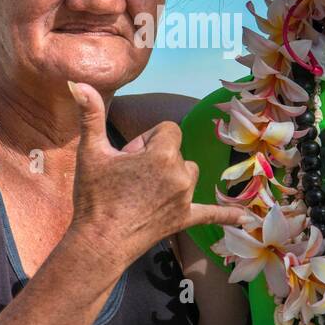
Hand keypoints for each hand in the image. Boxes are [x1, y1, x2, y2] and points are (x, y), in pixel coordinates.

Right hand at [65, 81, 249, 273]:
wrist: (99, 242)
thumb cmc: (94, 195)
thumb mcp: (90, 151)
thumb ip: (89, 114)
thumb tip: (79, 82)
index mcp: (162, 154)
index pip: (168, 129)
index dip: (147, 139)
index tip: (129, 156)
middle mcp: (181, 174)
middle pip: (177, 151)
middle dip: (157, 158)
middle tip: (129, 178)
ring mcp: (186, 198)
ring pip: (189, 173)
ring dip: (174, 176)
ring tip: (145, 192)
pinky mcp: (185, 218)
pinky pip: (212, 213)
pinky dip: (228, 215)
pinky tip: (245, 218)